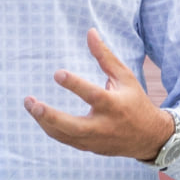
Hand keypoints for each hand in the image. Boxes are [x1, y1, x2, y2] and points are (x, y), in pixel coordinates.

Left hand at [26, 29, 176, 160]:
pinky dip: (51, 128)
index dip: (74, 84)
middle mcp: (104, 126)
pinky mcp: (89, 148)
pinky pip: (65, 140)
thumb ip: (105, 56)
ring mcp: (95, 140)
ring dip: (44, 122)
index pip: (92, 96)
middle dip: (49, 116)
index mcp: (114, 106)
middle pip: (72, 126)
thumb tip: (90, 32)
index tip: (57, 73)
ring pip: (64, 135)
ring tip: (30, 104)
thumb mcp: (125, 77)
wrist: (149, 138)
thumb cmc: (135, 102)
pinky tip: (40, 116)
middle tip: (32, 103)